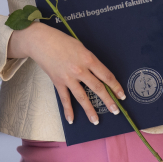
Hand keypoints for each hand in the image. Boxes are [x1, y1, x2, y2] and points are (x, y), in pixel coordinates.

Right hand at [7, 22, 124, 124]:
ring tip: (96, 121)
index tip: (121, 95)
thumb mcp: (80, 46)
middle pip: (97, 88)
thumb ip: (89, 59)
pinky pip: (65, 99)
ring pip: (82, 97)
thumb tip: (97, 72)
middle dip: (108, 100)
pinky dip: (68, 110)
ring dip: (90, 110)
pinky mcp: (58, 82)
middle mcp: (80, 69)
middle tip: (115, 111)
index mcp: (88, 58)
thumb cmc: (61, 40)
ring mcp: (68, 77)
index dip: (115, 86)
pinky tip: (71, 120)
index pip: (106, 75)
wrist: (40, 41)